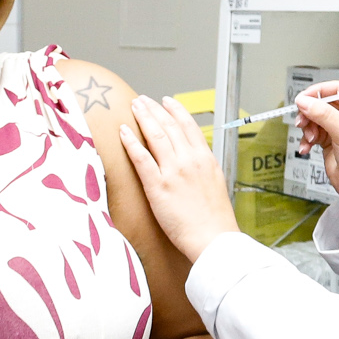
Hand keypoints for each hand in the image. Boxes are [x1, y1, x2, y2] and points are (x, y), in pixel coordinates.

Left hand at [120, 94, 238, 260]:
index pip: (189, 126)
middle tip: (143, 100)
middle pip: (170, 126)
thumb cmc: (216, 220)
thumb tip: (195, 163)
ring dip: (143, 118)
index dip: (176, 111)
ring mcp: (174, 172)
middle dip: (155, 109)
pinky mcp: (158, 186)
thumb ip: (204, 169)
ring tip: (133, 106)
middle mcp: (190, 160)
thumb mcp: (216, 185)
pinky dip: (131, 142)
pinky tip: (123, 131)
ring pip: (156, 136)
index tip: (167, 102)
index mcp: (206, 159)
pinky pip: (141, 158)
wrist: (214, 239)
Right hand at [294, 84, 338, 228]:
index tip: (303, 99)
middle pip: (323, 102)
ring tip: (309, 138)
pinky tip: (307, 146)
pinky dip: (307, 137)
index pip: (338, 89)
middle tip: (303, 121)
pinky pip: (313, 129)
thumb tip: (304, 100)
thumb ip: (322, 113)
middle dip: (311, 113)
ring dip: (309, 127)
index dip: (319, 93)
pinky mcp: (331, 136)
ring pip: (316, 116)